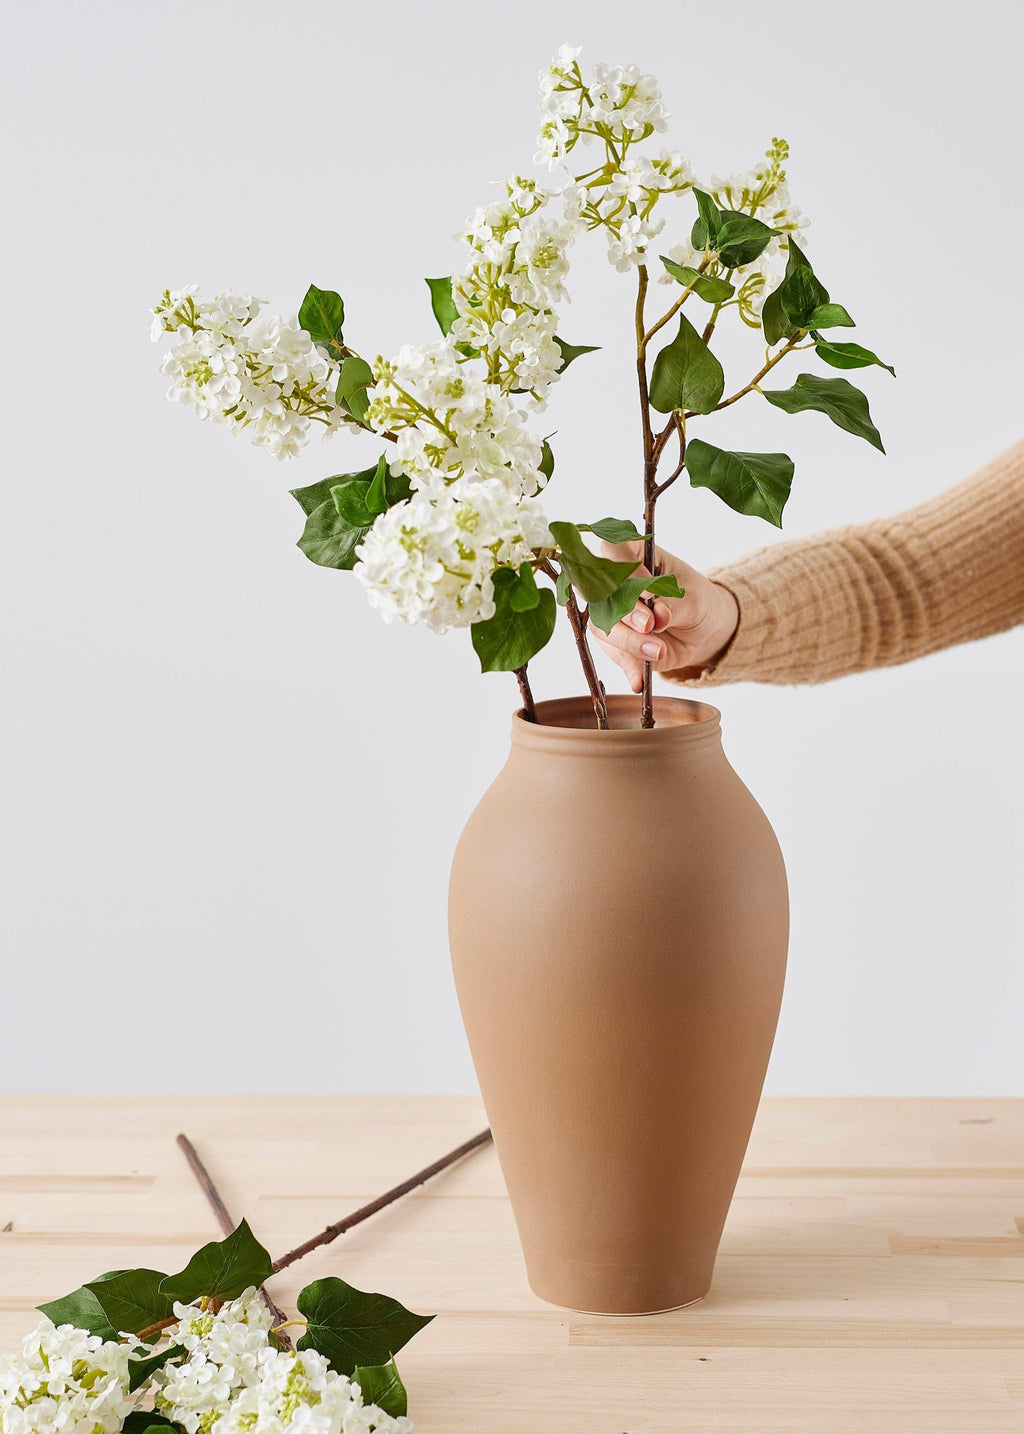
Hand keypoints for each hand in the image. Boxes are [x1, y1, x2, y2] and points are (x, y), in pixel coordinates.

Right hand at [588, 540, 738, 692]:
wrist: (704, 632)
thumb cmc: (699, 602)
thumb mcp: (695, 600)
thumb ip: (674, 605)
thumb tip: (659, 616)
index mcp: (633, 556)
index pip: (612, 550)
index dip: (623, 567)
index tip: (647, 585)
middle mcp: (615, 584)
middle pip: (600, 592)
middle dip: (624, 611)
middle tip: (651, 625)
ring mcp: (612, 614)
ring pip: (602, 626)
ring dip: (628, 642)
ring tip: (658, 652)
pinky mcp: (616, 643)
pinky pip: (613, 655)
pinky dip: (628, 668)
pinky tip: (639, 681)